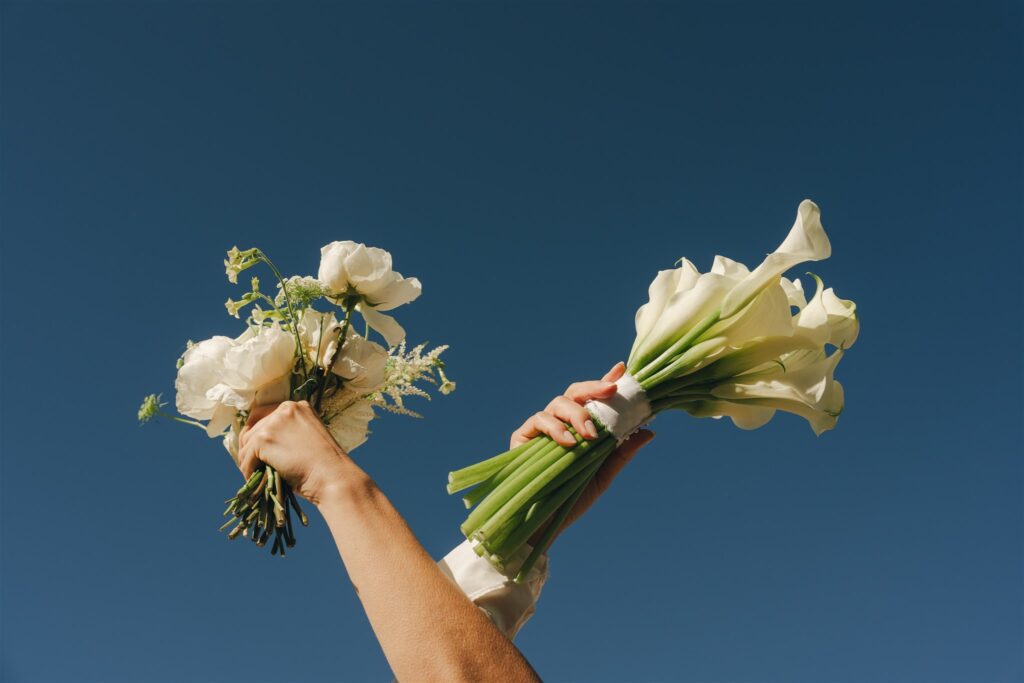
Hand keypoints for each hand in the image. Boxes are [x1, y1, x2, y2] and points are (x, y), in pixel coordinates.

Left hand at [237, 400, 360, 504]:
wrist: (332, 476)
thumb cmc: (324, 466)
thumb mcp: (307, 439)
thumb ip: (287, 433)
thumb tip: (258, 445)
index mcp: (298, 406)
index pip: (265, 415)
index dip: (259, 433)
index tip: (258, 450)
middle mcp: (285, 409)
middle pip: (253, 428)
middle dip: (251, 448)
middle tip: (254, 466)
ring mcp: (273, 423)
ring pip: (247, 443)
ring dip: (248, 461)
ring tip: (255, 475)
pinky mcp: (264, 439)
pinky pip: (246, 457)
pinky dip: (247, 471)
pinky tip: (256, 480)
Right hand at [510, 361, 654, 540]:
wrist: (544, 524)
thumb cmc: (572, 499)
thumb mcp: (603, 475)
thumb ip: (621, 452)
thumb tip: (649, 431)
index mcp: (580, 427)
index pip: (594, 398)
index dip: (606, 380)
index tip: (621, 370)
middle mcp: (561, 422)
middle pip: (575, 392)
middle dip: (594, 388)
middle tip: (611, 391)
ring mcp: (541, 428)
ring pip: (559, 403)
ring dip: (577, 414)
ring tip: (590, 435)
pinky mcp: (522, 437)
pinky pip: (539, 420)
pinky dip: (555, 428)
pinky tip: (569, 442)